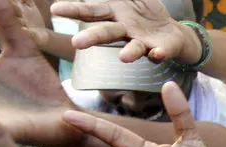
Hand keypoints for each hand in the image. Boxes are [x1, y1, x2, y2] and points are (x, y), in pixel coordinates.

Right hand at [51, 0, 201, 64]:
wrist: (170, 32)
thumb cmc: (143, 11)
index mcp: (113, 13)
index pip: (90, 11)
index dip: (73, 10)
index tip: (55, 9)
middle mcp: (124, 30)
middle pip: (106, 33)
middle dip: (91, 37)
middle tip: (76, 43)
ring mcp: (141, 42)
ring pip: (132, 48)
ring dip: (128, 53)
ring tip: (123, 58)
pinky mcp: (159, 50)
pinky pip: (159, 52)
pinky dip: (158, 53)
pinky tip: (156, 53)